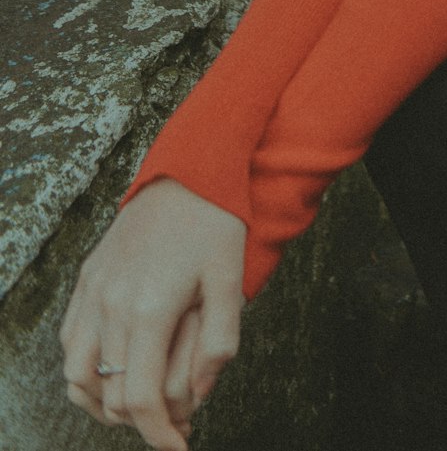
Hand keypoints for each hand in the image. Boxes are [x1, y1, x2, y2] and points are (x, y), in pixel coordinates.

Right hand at [60, 179, 245, 450]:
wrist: (189, 170)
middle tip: (174, 420)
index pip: (139, 399)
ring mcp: (93, 292)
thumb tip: (200, 393)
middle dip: (141, 420)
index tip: (178, 446)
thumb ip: (218, 344)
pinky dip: (84, 370)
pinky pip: (70, 342)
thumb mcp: (230, 282)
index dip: (159, 433)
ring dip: (104, 403)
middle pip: (109, 396)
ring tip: (139, 405)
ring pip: (78, 377)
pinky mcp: (87, 279)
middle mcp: (112, 305)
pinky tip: (113, 370)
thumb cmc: (215, 223)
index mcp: (150, 310)